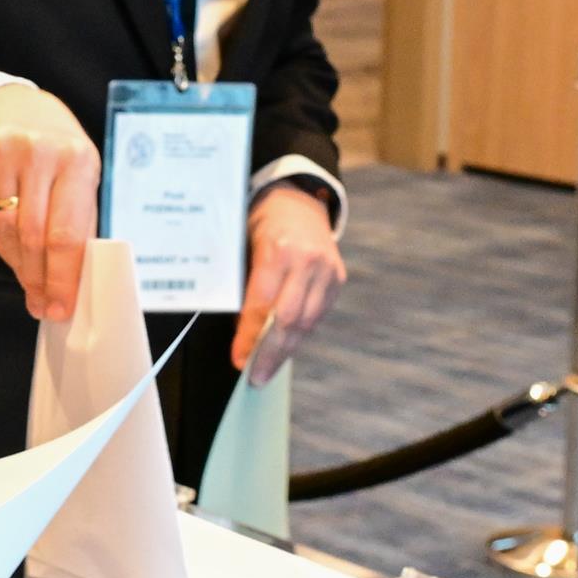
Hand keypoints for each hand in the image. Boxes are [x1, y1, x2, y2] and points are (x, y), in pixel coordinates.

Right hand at [0, 82, 99, 323]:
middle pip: (32, 237)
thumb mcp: (79, 171)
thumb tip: (73, 279)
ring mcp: (0, 156)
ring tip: (28, 276)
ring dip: (17, 262)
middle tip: (42, 303)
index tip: (60, 307)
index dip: (62, 277)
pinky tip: (8, 248)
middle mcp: (38, 154)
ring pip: (3, 231)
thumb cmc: (54, 144)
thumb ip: (78, 219)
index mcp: (76, 159)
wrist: (8, 102)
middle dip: (38, 278)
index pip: (67, 232)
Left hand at [232, 182, 345, 383]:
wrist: (298, 200)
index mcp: (279, 250)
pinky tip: (286, 346)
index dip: (249, 337)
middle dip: (271, 353)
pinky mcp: (337, 277)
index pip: (262, 305)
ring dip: (287, 349)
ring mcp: (327, 270)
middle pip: (289, 320)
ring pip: (307, 321)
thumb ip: (245, 286)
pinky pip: (318, 314)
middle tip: (256, 377)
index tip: (239, 360)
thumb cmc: (261, 224)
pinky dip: (301, 332)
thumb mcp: (245, 246)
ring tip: (268, 368)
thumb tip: (241, 332)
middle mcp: (307, 261)